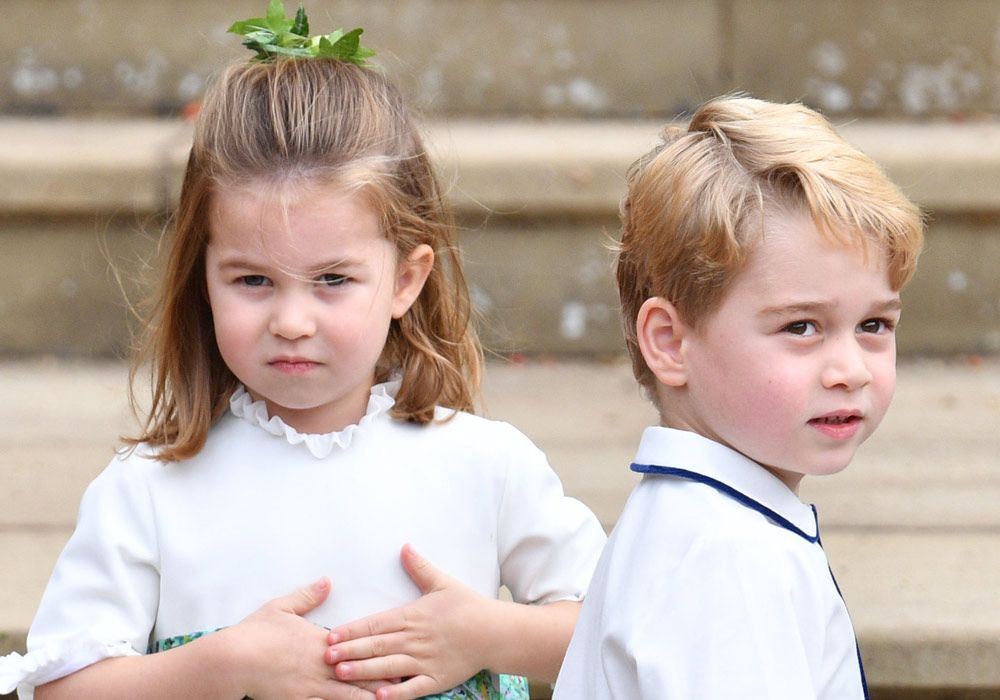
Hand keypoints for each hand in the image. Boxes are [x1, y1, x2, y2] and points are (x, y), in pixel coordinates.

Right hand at [226, 577, 391, 699]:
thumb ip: (308, 596)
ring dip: (368, 697)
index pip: (357, 647)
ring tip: (389, 699)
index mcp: (320, 640)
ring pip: (347, 696)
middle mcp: (320, 664)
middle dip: (382, 679)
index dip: (378, 652)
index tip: (399, 652)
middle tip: (406, 681)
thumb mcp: (282, 606)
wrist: (232, 659)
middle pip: (358, 673)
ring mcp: (310, 686)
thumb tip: (327, 581)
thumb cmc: (255, 632)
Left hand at [324, 545, 497, 699]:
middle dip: (349, 650)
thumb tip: (404, 547)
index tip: (331, 635)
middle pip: (376, 646)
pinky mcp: (436, 679)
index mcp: (412, 616)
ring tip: (341, 673)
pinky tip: (378, 696)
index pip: (375, 624)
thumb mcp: (442, 583)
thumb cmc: (467, 607)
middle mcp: (414, 639)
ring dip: (363, 670)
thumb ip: (419, 568)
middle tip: (325, 656)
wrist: (494, 631)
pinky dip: (395, 693)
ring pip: (388, 667)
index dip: (352, 630)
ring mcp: (424, 661)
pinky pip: (411, 688)